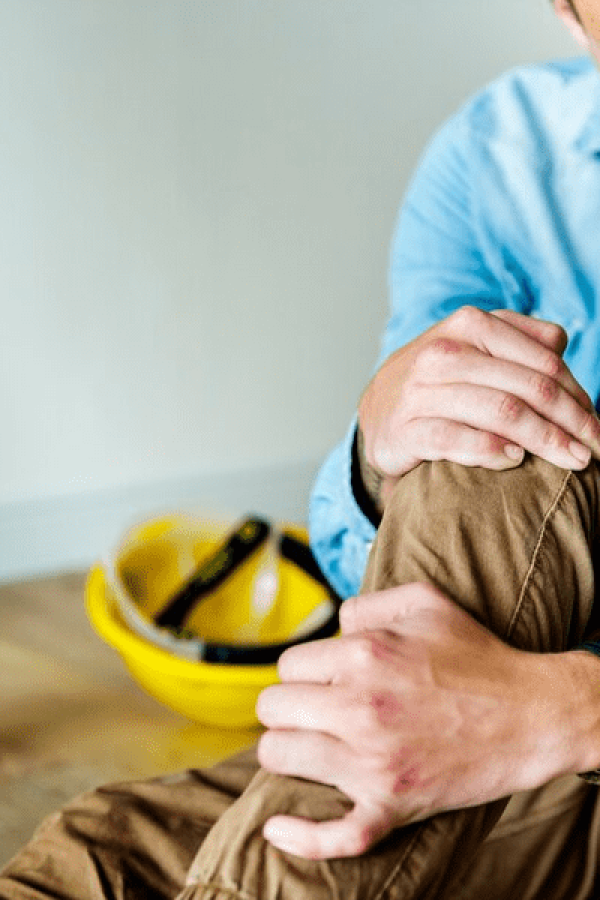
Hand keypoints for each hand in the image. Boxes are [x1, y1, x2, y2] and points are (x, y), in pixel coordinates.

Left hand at [256, 584, 576, 859]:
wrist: (532, 715)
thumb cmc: (476, 654)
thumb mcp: (424, 601)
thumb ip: (366, 603)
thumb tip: (331, 629)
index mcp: (364, 654)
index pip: (288, 665)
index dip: (304, 671)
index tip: (325, 680)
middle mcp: (360, 706)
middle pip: (273, 708)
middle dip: (289, 707)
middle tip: (315, 711)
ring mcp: (374, 762)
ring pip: (280, 757)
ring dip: (288, 751)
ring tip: (310, 745)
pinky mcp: (392, 804)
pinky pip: (335, 834)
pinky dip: (302, 837)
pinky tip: (278, 829)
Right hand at [358, 307, 599, 483]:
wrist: (378, 407)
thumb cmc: (440, 380)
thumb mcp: (475, 346)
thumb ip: (519, 340)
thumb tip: (561, 346)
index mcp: (470, 324)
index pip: (543, 362)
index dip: (577, 397)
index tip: (595, 427)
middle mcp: (444, 353)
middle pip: (529, 387)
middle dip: (570, 423)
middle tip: (592, 450)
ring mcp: (421, 391)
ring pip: (501, 412)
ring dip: (544, 440)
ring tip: (569, 460)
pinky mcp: (404, 429)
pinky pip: (456, 440)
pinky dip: (492, 451)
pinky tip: (515, 459)